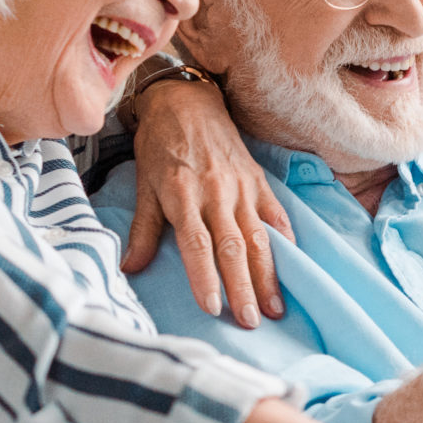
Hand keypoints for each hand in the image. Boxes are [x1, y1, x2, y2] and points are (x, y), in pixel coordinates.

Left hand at [122, 75, 292, 326]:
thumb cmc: (159, 146)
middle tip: (249, 322)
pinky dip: (285, 241)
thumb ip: (143, 229)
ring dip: (268, 275)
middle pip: (232, 248)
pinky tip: (293, 266)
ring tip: (274, 308)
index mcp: (183, 195)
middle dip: (242, 288)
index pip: (197, 245)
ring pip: (258, 237)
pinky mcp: (258, 181)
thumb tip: (130, 269)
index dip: (205, 278)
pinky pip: (275, 214)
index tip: (213, 308)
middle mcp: (216, 193)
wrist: (186, 100)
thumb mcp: (144, 185)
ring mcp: (241, 187)